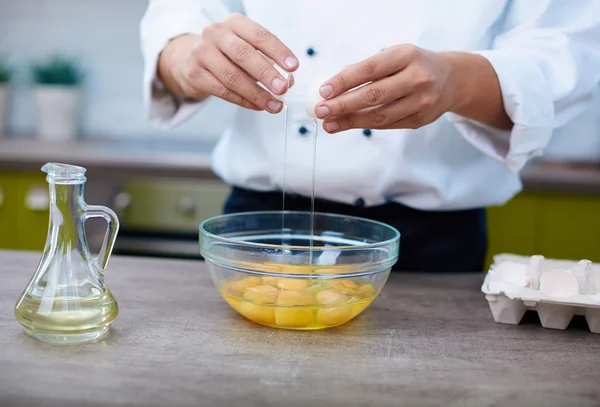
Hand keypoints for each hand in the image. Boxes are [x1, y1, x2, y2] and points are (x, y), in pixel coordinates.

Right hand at [158, 13, 297, 113]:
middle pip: (244, 55)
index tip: (293, 67)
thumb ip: (268, 62)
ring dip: (256, 94)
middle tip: (283, 89)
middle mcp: (216, 33)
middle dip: (266, 74)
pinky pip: (223, 91)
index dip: (278, 51)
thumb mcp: (247, 49)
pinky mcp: (195, 73)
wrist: (190, 59)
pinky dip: (243, 101)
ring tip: (273, 105)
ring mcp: (202, 52)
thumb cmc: (226, 54)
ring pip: (232, 76)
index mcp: (235, 23)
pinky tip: (257, 106)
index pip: (259, 35)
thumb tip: (288, 80)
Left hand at [314, 44, 455, 131]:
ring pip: (379, 116)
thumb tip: (332, 86)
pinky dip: (365, 125)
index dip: (344, 81)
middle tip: (321, 111)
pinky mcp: (420, 120)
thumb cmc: (413, 65)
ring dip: (350, 121)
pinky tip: (348, 124)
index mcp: (407, 56)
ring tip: (329, 123)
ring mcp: (421, 101)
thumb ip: (367, 69)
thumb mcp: (394, 56)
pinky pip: (387, 125)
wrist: (451, 80)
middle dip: (343, 105)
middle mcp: (417, 78)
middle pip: (373, 96)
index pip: (369, 69)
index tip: (324, 91)